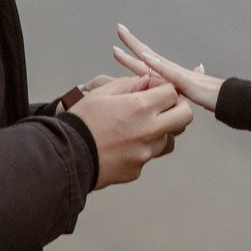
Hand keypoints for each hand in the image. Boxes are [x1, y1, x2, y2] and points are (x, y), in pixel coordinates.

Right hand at [68, 73, 192, 188]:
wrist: (65, 156)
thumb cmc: (81, 121)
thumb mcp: (101, 92)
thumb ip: (130, 84)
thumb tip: (148, 82)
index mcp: (140, 107)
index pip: (173, 93)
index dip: (166, 88)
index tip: (155, 90)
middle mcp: (149, 131)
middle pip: (185, 117)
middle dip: (178, 108)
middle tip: (163, 107)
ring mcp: (145, 153)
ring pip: (169, 139)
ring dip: (160, 130)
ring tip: (137, 127)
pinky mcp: (138, 169)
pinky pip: (149, 156)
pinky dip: (141, 148)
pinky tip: (122, 144)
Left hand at [115, 24, 222, 112]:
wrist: (229, 98)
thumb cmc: (211, 95)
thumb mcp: (190, 91)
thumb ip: (184, 84)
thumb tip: (191, 71)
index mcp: (170, 73)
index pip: (148, 59)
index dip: (134, 49)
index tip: (120, 38)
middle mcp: (172, 70)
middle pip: (148, 55)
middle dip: (132, 43)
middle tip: (119, 29)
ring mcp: (179, 75)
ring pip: (155, 62)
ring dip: (139, 52)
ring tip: (124, 44)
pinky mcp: (188, 83)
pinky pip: (170, 74)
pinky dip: (157, 66)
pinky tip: (147, 59)